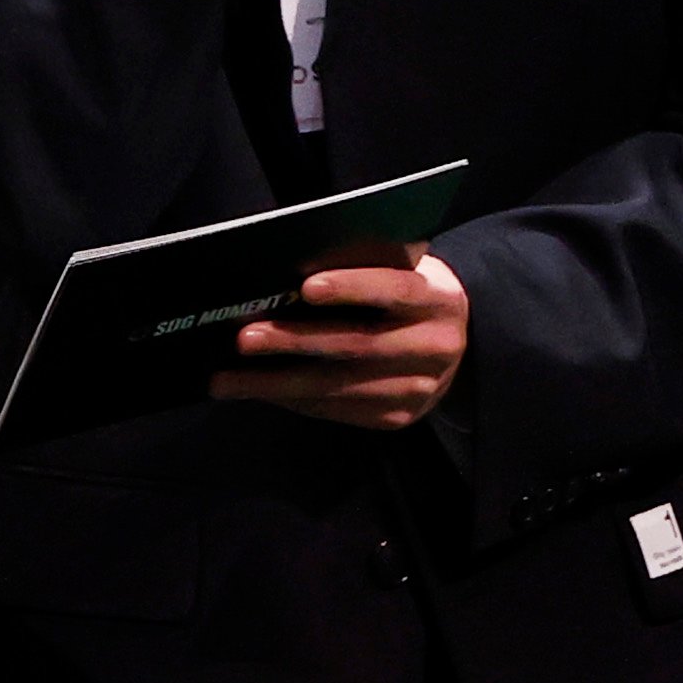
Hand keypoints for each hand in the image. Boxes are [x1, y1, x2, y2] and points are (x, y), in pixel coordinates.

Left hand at [212, 245, 467, 430]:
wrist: (456, 345)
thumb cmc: (404, 294)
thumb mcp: (402, 271)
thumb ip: (365, 266)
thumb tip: (290, 266)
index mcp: (438, 300)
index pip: (396, 290)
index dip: (352, 287)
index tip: (306, 288)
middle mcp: (435, 346)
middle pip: (358, 345)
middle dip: (295, 342)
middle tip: (244, 339)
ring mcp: (419, 388)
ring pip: (339, 387)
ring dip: (276, 384)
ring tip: (226, 379)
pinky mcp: (398, 416)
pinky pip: (337, 410)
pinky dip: (293, 400)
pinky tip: (257, 391)